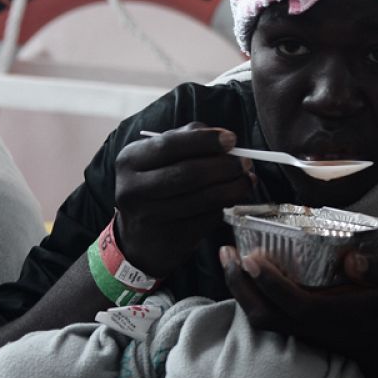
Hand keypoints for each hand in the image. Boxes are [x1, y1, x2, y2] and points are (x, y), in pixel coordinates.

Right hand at [112, 123, 254, 276]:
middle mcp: (133, 189)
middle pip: (189, 173)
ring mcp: (149, 217)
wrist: (140, 236)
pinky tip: (229, 199)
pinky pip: (207, 218)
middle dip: (225, 166)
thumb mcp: (162, 157)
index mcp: (130, 160)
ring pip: (203, 199)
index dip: (205, 141)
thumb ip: (190, 140)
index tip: (232, 139)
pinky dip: (223, 207)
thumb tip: (227, 141)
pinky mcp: (169, 238)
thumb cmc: (158, 184)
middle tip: (245, 163)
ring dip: (233, 188)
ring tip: (247, 180)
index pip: (170, 145)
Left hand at [222, 246, 377, 377]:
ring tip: (230, 260)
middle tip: (226, 251)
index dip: (267, 281)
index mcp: (332, 313)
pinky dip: (250, 296)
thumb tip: (352, 260)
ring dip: (240, 290)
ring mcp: (302, 330)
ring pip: (260, 317)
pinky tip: (247, 275)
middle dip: (239, 284)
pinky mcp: (299, 330)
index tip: (250, 256)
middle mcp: (310, 325)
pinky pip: (265, 316)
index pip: (291, 301)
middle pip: (262, 313)